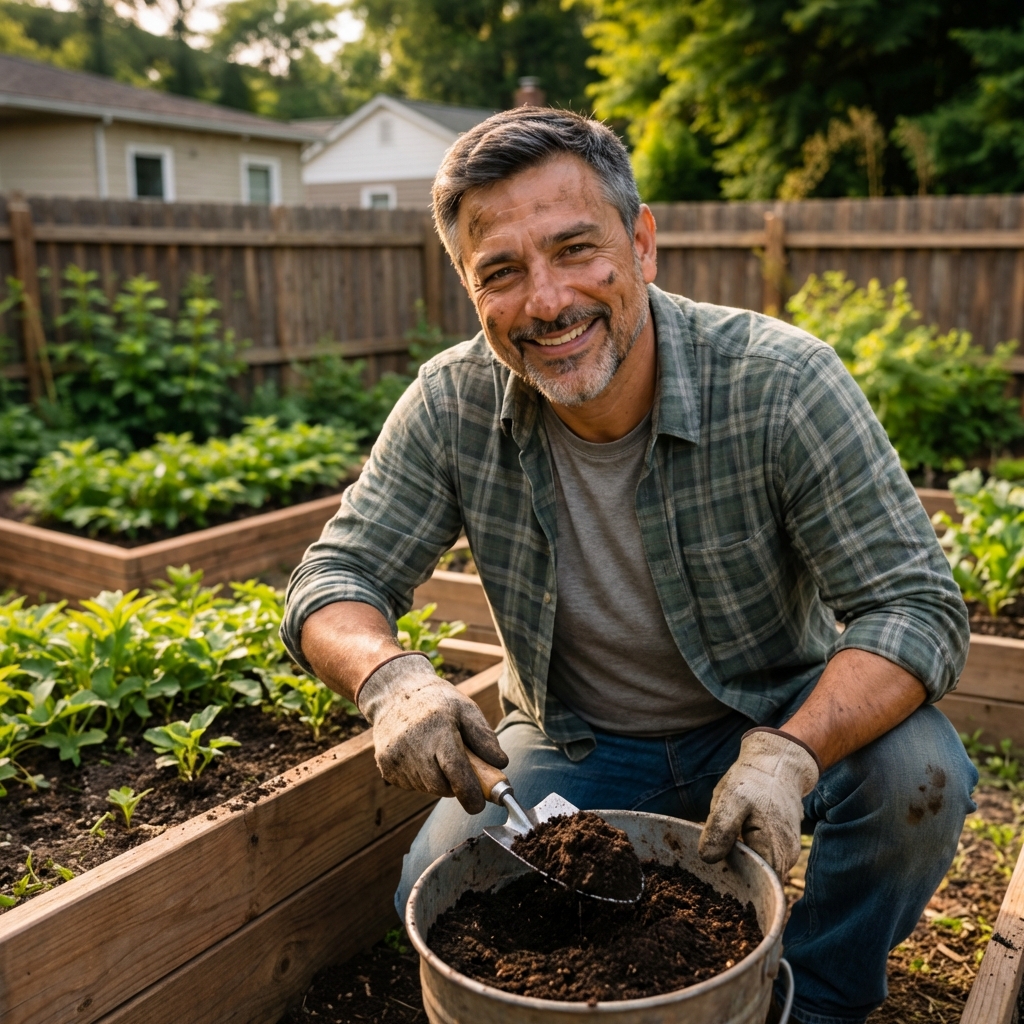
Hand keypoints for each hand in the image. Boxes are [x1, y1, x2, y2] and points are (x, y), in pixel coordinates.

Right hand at [356, 653, 508, 813]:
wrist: (394, 692)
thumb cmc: (437, 701)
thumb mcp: (466, 709)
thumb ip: (484, 737)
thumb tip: (501, 764)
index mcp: (438, 730)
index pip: (455, 771)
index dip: (470, 793)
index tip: (479, 804)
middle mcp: (413, 746)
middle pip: (440, 786)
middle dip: (455, 785)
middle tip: (460, 769)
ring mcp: (396, 758)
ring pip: (426, 787)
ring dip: (438, 779)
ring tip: (436, 753)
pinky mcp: (385, 766)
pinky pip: (411, 784)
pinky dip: (421, 777)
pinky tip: (419, 755)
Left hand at [698, 728, 819, 877]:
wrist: (777, 763)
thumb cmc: (753, 781)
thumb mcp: (730, 799)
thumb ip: (720, 829)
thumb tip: (707, 858)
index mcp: (772, 851)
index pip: (754, 889)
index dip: (731, 889)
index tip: (710, 883)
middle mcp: (786, 859)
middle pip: (757, 885)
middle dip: (734, 881)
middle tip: (709, 870)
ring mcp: (786, 855)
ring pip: (759, 875)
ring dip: (739, 868)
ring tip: (719, 855)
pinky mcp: (782, 848)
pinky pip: (762, 863)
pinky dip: (746, 859)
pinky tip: (730, 846)